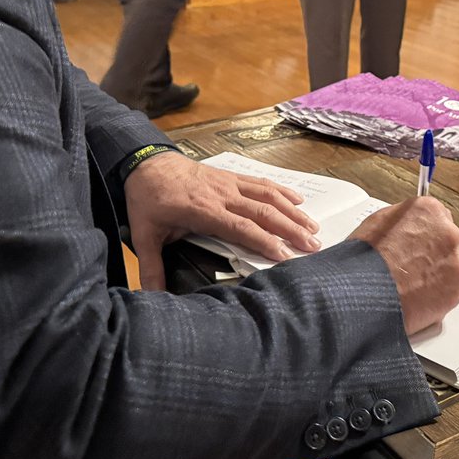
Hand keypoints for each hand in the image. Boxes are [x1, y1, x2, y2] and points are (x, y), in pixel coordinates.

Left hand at [124, 153, 321, 289]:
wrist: (145, 162)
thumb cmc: (148, 199)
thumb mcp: (144, 235)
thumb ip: (151, 267)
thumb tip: (151, 296)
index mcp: (204, 211)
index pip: (242, 228)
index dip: (265, 242)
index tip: (286, 256)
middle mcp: (222, 195)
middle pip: (263, 212)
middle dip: (290, 229)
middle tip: (313, 246)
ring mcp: (228, 183)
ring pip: (268, 196)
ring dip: (292, 211)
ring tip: (313, 227)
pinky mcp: (230, 176)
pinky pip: (261, 182)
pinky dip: (281, 191)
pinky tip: (298, 199)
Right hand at [348, 197, 458, 335]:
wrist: (367, 292)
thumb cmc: (368, 257)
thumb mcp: (379, 221)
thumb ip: (404, 219)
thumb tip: (407, 224)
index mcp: (430, 211)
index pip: (437, 215)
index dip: (424, 229)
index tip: (418, 239)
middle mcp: (448, 233)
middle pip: (447, 240)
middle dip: (432, 250)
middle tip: (412, 263)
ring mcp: (454, 263)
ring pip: (450, 266)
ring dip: (435, 272)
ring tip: (410, 282)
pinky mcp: (455, 290)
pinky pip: (448, 290)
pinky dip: (436, 293)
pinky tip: (415, 295)